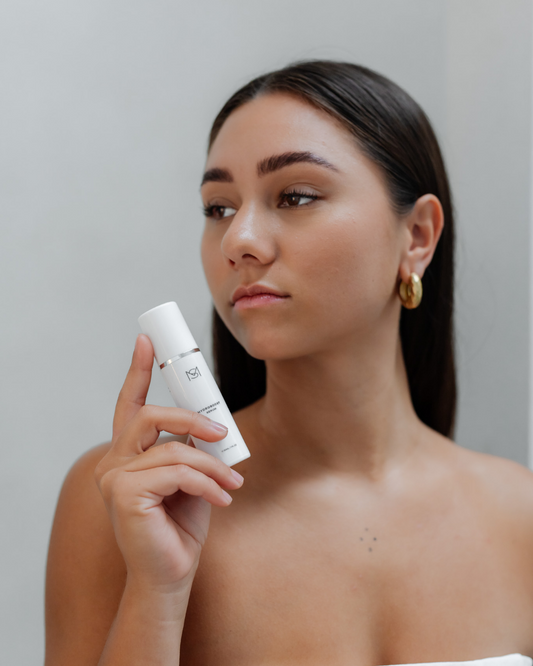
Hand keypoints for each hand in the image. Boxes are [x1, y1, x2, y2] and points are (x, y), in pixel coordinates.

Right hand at [94, 334, 243, 592]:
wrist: (170, 574)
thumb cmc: (181, 525)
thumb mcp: (192, 476)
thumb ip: (191, 448)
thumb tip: (212, 422)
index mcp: (128, 453)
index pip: (129, 404)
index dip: (137, 370)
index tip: (147, 340)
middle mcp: (113, 461)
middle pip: (149, 416)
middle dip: (190, 419)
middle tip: (219, 432)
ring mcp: (112, 477)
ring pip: (172, 449)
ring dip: (210, 466)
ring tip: (231, 486)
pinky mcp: (122, 494)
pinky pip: (176, 472)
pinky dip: (206, 483)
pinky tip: (222, 500)